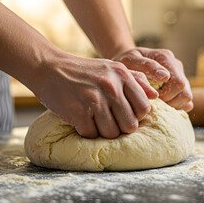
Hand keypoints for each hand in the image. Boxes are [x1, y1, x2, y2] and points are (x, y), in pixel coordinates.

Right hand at [29, 50, 157, 138]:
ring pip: (111, 133)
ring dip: (102, 131)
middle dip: (120, 127)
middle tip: (108, 120)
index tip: (123, 114)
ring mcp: (94, 100)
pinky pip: (91, 134)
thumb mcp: (111, 68)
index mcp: (122, 75)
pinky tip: (80, 120)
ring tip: (93, 120)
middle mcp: (111, 87)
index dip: (135, 116)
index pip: (144, 108)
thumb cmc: (82, 71)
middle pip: (129, 125)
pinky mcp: (78, 112)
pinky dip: (86, 131)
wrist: (48, 68)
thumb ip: (135, 80)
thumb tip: (155, 95)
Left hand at [112, 47, 192, 111]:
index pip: (178, 83)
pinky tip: (164, 105)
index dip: (167, 96)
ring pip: (187, 97)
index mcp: (165, 58)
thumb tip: (165, 76)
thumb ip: (147, 66)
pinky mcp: (180, 85)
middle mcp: (175, 65)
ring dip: (174, 104)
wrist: (126, 63)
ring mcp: (179, 75)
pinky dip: (177, 105)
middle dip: (170, 101)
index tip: (152, 97)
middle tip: (154, 102)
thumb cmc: (125, 63)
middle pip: (185, 92)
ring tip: (157, 103)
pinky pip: (186, 101)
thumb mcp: (130, 61)